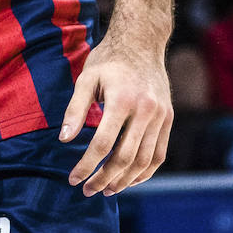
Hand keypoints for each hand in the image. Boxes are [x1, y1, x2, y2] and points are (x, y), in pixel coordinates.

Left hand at [60, 33, 172, 195]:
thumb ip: (75, 109)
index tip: (72, 178)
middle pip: (125, 157)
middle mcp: (146, 111)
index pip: (102, 144)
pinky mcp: (169, 119)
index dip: (86, 165)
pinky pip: (159, 154)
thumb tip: (64, 139)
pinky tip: (129, 180)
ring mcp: (161, 116)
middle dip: (104, 178)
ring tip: (106, 190)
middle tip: (87, 190)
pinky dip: (145, 172)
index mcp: (122, 100)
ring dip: (125, 180)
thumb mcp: (86, 79)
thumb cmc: (108, 60)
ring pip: (144, 161)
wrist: (142, 42)